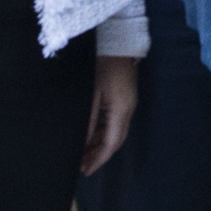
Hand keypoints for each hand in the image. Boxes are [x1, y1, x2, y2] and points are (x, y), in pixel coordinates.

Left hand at [81, 56, 138, 173]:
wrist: (117, 39)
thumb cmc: (101, 63)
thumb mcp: (90, 93)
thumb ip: (87, 120)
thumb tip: (82, 142)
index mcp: (121, 110)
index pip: (111, 144)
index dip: (98, 159)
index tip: (84, 170)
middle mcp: (129, 109)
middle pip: (115, 140)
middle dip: (99, 155)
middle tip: (82, 166)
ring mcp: (128, 103)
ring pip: (115, 132)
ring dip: (100, 143)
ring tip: (82, 153)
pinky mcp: (124, 97)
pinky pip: (114, 121)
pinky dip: (103, 131)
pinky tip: (90, 134)